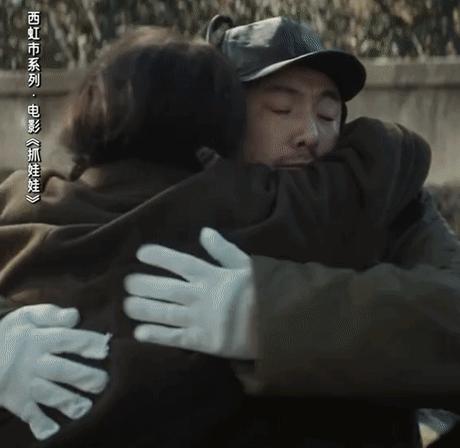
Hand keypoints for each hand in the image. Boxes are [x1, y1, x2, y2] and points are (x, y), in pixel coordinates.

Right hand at [0, 304, 110, 439]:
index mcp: (40, 339)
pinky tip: (53, 430)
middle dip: (83, 377)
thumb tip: (75, 315)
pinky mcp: (17, 401)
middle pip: (62, 370)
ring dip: (68, 401)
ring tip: (86, 407)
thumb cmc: (14, 333)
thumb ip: (51, 314)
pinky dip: (40, 423)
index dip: (87, 343)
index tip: (106, 349)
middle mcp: (34, 362)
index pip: (67, 339)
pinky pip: (29, 414)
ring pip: (49, 394)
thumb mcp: (27, 317)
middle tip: (103, 382)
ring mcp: (25, 384)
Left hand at [124, 227, 256, 359]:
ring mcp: (199, 319)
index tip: (141, 253)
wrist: (276, 325)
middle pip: (166, 288)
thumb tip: (204, 232)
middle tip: (127, 282)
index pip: (180, 263)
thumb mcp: (246, 265)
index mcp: (212, 276)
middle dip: (145, 285)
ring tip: (126, 305)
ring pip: (165, 312)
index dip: (160, 256)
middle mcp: (200, 296)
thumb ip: (224, 250)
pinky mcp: (202, 341)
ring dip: (144, 308)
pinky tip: (140, 333)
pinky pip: (175, 338)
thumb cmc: (262, 292)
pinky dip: (157, 336)